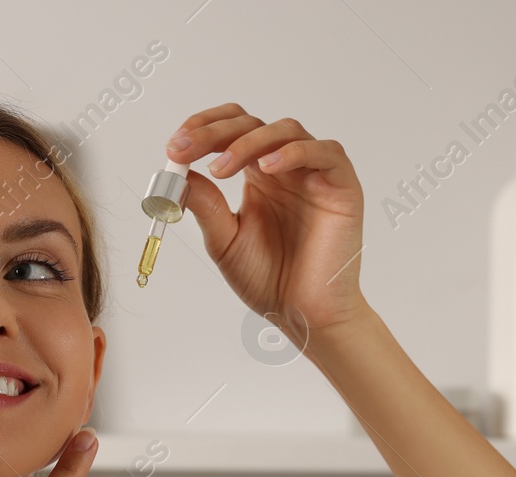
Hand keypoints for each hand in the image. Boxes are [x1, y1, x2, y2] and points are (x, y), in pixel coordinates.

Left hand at [166, 103, 367, 342]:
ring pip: (285, 130)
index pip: (231, 131)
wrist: (302, 314)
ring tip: (221, 169)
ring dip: (248, 142)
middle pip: (252, 124)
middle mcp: (286, 167)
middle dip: (214, 132)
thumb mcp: (224, 240)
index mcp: (258, 176)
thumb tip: (179, 174)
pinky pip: (324, 152)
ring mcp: (315, 173)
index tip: (174, 146)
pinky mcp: (342, 185)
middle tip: (184, 148)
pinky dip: (293, 153)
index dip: (203, 129)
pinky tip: (266, 168)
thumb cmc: (269, 280)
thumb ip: (206, 206)